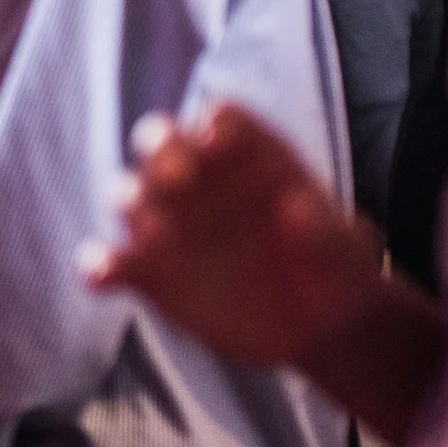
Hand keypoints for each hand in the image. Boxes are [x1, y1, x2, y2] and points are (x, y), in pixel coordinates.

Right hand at [86, 105, 381, 367]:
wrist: (320, 327)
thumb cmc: (338, 273)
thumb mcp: (348, 253)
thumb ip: (326, 232)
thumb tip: (297, 208)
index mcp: (251, 157)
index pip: (220, 119)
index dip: (214, 124)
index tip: (217, 141)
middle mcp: (200, 182)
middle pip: (163, 145)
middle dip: (161, 150)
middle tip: (176, 177)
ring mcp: (170, 224)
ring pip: (132, 196)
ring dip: (134, 204)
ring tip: (158, 235)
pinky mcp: (149, 272)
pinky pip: (112, 261)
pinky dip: (99, 265)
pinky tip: (102, 275)